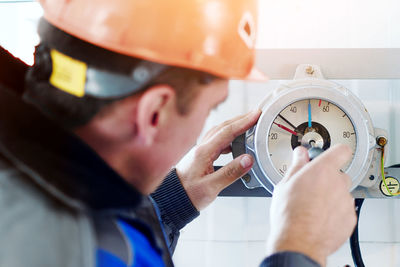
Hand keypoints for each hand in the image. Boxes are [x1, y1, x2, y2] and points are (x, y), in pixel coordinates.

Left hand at [176, 110, 260, 210]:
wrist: (171, 200)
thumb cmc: (188, 194)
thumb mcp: (211, 187)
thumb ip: (231, 173)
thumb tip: (248, 160)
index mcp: (203, 152)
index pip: (227, 132)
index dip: (243, 123)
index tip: (256, 115)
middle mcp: (201, 148)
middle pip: (223, 128)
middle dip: (240, 119)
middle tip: (255, 115)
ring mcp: (199, 151)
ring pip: (219, 133)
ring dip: (233, 126)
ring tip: (247, 125)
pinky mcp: (199, 157)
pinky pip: (215, 141)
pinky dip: (227, 137)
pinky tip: (233, 142)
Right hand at [267, 144, 356, 266]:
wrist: (299, 242)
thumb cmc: (289, 214)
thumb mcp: (285, 184)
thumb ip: (297, 165)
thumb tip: (300, 154)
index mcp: (323, 170)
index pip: (341, 151)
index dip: (335, 152)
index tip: (329, 155)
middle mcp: (338, 183)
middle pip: (339, 174)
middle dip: (327, 179)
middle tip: (311, 187)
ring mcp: (346, 201)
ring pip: (341, 193)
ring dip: (331, 196)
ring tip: (313, 206)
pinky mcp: (350, 218)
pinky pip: (344, 210)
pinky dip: (335, 212)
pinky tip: (319, 217)